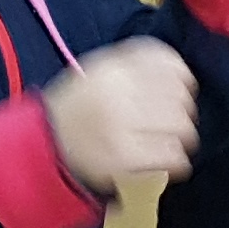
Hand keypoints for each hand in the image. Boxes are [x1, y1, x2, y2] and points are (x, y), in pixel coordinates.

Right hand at [41, 37, 198, 193]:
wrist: (45, 144)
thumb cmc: (79, 108)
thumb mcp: (101, 71)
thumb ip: (138, 64)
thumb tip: (183, 75)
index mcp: (112, 68)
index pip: (169, 65)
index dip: (182, 82)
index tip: (176, 95)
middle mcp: (116, 93)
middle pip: (180, 98)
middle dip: (182, 114)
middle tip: (172, 126)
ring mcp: (119, 126)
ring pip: (181, 128)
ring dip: (180, 139)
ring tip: (167, 144)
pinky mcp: (122, 158)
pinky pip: (171, 157)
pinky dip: (175, 162)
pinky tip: (164, 162)